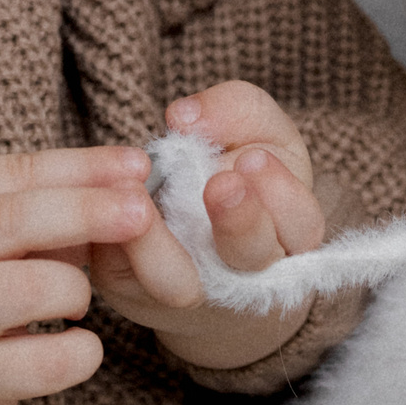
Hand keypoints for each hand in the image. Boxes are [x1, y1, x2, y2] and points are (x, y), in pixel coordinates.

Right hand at [0, 146, 202, 404]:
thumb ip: (28, 215)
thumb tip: (120, 187)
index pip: (10, 174)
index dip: (79, 166)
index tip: (137, 166)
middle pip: (11, 220)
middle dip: (85, 210)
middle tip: (141, 212)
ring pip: (25, 290)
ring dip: (74, 290)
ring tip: (78, 303)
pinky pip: (40, 364)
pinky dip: (77, 354)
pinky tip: (80, 349)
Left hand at [93, 80, 326, 370]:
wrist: (191, 240)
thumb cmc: (237, 180)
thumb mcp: (259, 135)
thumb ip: (239, 111)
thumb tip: (187, 117)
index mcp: (288, 236)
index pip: (300, 224)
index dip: (281, 195)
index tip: (254, 160)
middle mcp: (244, 277)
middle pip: (248, 257)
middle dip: (238, 222)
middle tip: (220, 185)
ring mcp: (185, 292)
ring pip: (175, 283)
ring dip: (157, 243)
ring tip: (142, 201)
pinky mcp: (129, 290)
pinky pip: (116, 269)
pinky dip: (107, 235)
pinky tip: (105, 199)